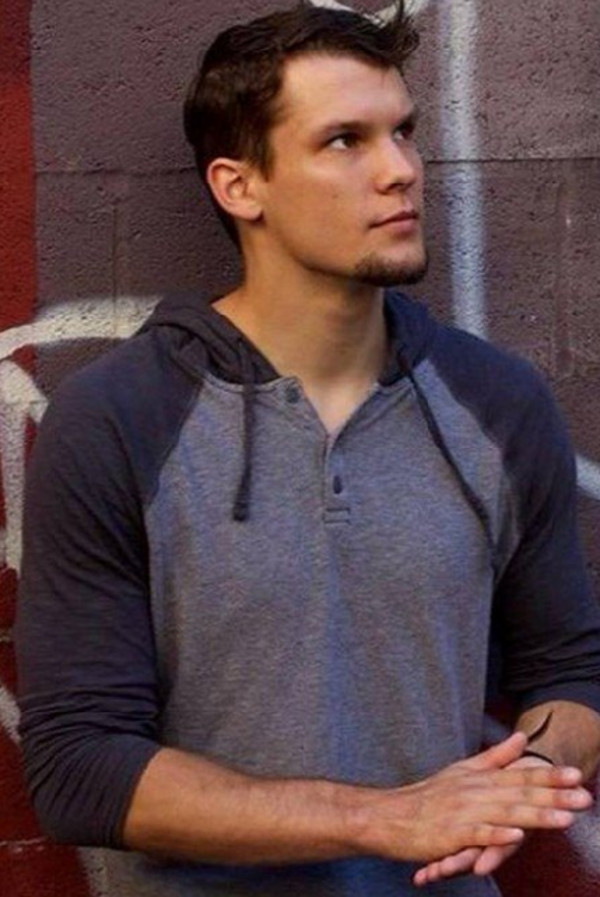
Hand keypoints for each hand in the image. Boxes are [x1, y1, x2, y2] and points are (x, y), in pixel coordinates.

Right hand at [355, 732, 589, 866]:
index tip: (576, 774)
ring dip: (536, 816)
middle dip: (555, 796)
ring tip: (565, 818)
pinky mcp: (450, 835)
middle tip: (584, 796)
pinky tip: (515, 837)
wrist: (388, 815)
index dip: (549, 776)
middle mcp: (474, 792)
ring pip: (504, 814)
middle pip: (519, 794)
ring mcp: (463, 813)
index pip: (519, 776)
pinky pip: (476, 835)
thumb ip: (494, 756)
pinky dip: (496, 835)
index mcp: (478, 778)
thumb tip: (522, 738)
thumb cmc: (426, 797)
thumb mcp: (462, 770)